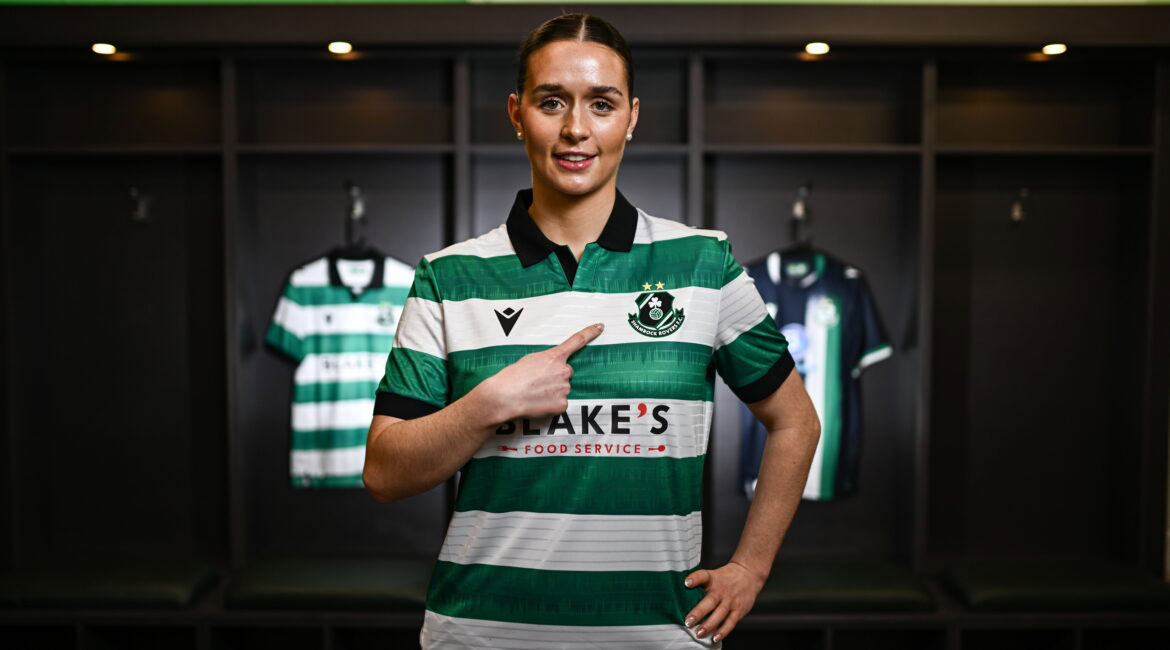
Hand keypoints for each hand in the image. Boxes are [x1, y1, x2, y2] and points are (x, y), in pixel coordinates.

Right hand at [476, 322, 604, 424]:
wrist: (504, 396)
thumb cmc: (512, 377)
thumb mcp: (529, 360)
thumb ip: (546, 361)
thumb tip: (552, 369)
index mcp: (554, 356)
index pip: (577, 340)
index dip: (590, 332)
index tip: (600, 326)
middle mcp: (564, 371)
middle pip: (567, 372)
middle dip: (557, 377)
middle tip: (539, 382)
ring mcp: (565, 388)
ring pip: (563, 389)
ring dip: (553, 391)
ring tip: (535, 393)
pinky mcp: (562, 404)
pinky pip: (560, 403)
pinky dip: (551, 404)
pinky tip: (538, 403)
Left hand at [683, 561, 765, 643]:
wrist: (748, 574)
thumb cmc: (726, 577)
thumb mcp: (713, 575)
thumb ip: (700, 585)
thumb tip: (681, 596)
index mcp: (713, 579)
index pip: (703, 576)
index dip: (695, 579)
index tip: (686, 583)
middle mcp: (722, 590)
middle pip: (710, 601)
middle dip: (698, 612)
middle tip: (688, 621)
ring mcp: (731, 601)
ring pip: (719, 614)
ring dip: (709, 625)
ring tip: (699, 633)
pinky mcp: (739, 610)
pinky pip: (730, 622)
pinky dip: (723, 631)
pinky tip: (715, 638)